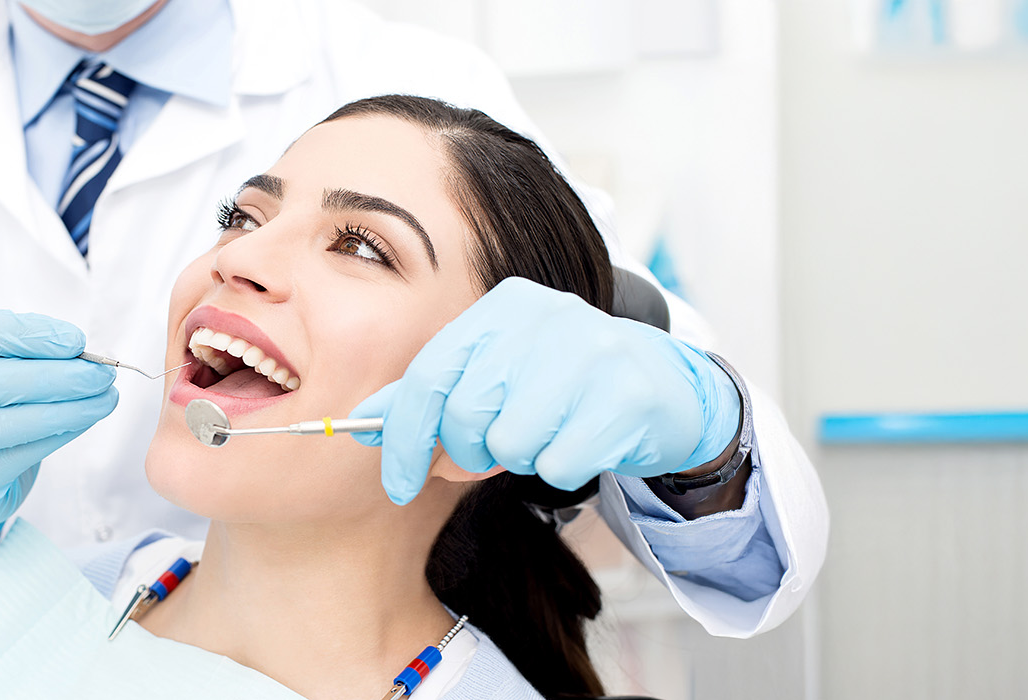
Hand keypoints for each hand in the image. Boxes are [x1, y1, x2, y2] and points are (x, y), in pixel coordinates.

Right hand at [0, 309, 118, 550]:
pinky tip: (85, 421)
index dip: (29, 334)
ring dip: (67, 409)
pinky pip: (19, 455)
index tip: (77, 341)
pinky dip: (59, 435)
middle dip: (57, 376)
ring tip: (105, 399)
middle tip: (101, 375)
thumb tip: (79, 353)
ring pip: (8, 422)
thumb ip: (25, 353)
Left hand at [351, 277, 738, 503]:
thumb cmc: (563, 385)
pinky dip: (563, 467)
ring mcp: (590, 353)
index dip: (403, 438)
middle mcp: (544, 317)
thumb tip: (362, 423)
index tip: (395, 483)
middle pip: (465, 416)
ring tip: (548, 434)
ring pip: (512, 443)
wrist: (665, 387)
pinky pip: (560, 463)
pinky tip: (584, 441)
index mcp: (502, 306)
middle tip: (492, 455)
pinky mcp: (627, 396)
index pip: (428, 376)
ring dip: (522, 459)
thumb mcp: (495, 373)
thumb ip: (433, 394)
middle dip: (468, 454)